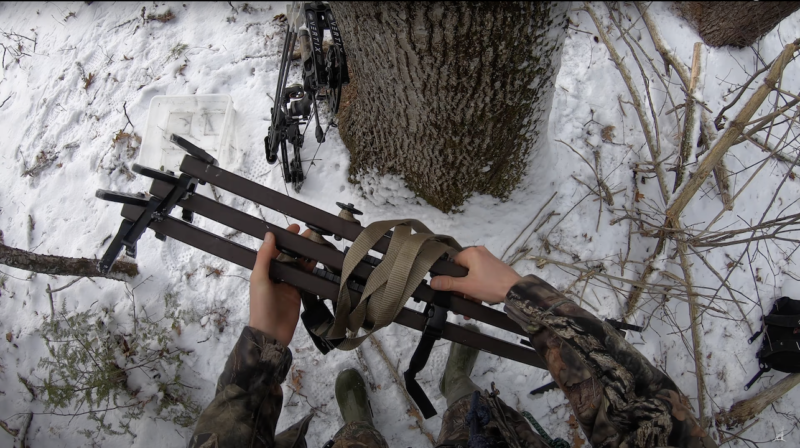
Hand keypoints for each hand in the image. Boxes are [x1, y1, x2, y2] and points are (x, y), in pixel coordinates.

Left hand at [249, 224, 314, 346]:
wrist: (271, 332)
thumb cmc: (261, 306)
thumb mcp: (259, 279)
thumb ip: (264, 257)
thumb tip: (269, 235)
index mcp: (263, 270)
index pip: (274, 249)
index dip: (284, 237)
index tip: (295, 227)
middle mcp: (276, 275)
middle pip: (288, 255)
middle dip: (298, 244)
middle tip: (311, 233)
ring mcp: (288, 283)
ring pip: (298, 264)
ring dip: (306, 254)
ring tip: (317, 243)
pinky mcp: (298, 292)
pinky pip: (306, 276)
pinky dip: (311, 268)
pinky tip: (319, 259)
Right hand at [430, 246, 520, 303]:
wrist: (516, 291)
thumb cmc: (492, 285)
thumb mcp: (467, 286)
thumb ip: (449, 284)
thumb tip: (433, 282)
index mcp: (472, 252)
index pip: (453, 263)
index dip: (451, 277)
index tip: (451, 289)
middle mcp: (479, 253)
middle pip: (462, 271)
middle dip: (460, 287)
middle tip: (459, 298)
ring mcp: (488, 260)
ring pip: (472, 275)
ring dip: (468, 290)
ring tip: (467, 303)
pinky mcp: (494, 268)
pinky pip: (480, 277)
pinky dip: (477, 288)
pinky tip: (476, 301)